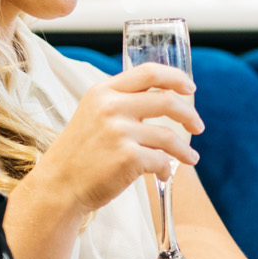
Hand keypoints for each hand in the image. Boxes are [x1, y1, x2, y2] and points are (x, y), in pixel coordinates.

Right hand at [31, 63, 202, 215]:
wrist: (59, 186)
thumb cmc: (79, 154)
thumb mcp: (93, 115)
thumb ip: (121, 103)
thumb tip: (163, 99)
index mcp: (103, 91)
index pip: (148, 72)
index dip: (175, 77)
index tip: (190, 88)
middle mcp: (111, 107)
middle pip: (167, 101)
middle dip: (189, 115)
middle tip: (198, 127)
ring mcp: (120, 132)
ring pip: (169, 136)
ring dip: (185, 150)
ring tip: (191, 159)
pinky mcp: (128, 157)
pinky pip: (162, 160)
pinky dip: (167, 169)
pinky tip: (164, 174)